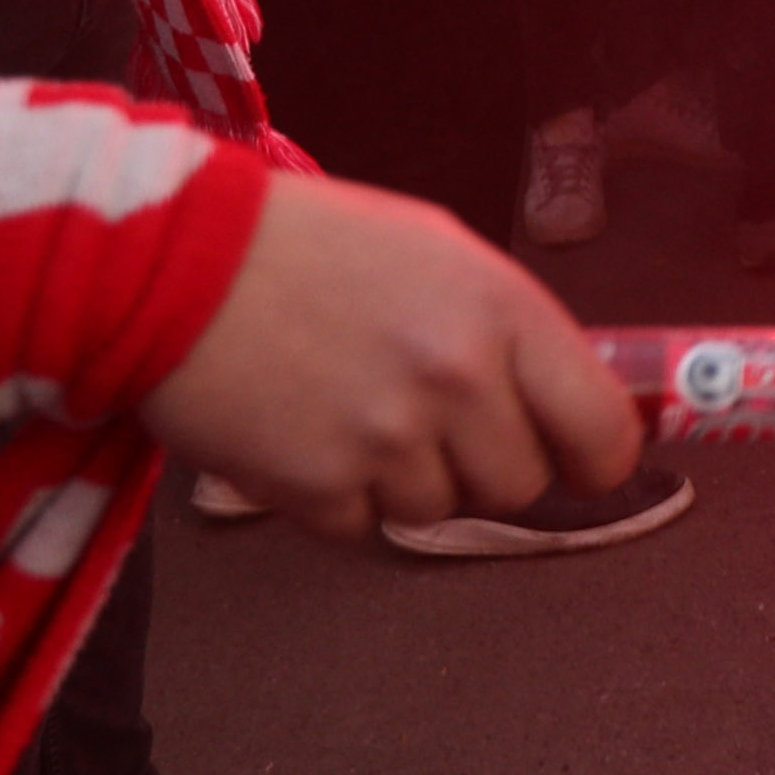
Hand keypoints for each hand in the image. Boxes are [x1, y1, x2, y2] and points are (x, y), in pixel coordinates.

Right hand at [141, 172, 643, 534]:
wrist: (173, 263)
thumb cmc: (312, 246)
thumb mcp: (437, 252)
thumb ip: (509, 328)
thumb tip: (571, 397)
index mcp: (502, 310)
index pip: (602, 428)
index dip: (594, 458)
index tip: (578, 463)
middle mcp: (458, 379)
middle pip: (521, 485)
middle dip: (484, 464)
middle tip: (429, 419)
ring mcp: (388, 440)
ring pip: (441, 511)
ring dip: (405, 479)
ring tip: (351, 408)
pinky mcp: (319, 488)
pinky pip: (365, 528)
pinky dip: (340, 498)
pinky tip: (307, 433)